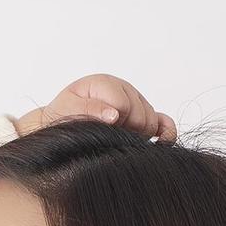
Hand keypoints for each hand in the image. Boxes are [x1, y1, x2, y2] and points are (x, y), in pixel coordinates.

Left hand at [17, 73, 176, 141]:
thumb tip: (115, 116)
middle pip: (141, 114)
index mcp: (105, 83)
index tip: (101, 128)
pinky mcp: (142, 118)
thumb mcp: (68, 110)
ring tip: (116, 137)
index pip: (125, 105)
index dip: (116, 121)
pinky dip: (165, 133)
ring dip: (137, 134)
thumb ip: (89, 110)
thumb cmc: (62, 117)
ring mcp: (135, 103)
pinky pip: (163, 123)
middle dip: (127, 128)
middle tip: (108, 135)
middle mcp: (123, 90)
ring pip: (151, 121)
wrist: (60, 125)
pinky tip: (160, 141)